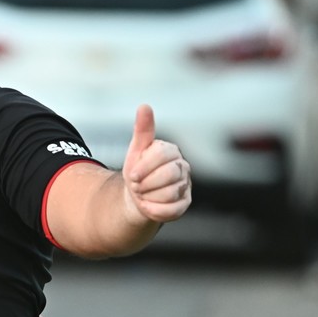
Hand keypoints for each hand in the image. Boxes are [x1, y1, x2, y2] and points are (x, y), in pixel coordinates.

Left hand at [122, 104, 190, 223]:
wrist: (137, 195)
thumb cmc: (138, 170)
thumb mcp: (136, 150)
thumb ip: (143, 129)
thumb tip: (144, 106)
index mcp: (171, 151)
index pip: (162, 155)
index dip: (143, 167)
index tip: (132, 174)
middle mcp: (183, 167)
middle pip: (169, 175)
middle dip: (146, 183)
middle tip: (136, 185)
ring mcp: (186, 186)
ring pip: (170, 193)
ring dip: (148, 197)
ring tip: (142, 194)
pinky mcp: (185, 204)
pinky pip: (172, 210)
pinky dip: (154, 210)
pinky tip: (147, 206)